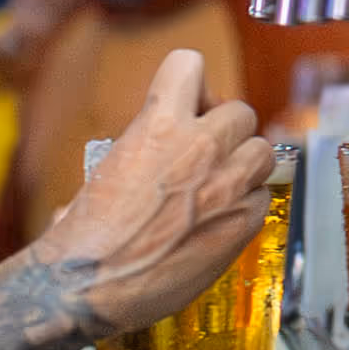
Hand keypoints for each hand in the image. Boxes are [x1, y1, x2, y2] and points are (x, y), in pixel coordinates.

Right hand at [50, 47, 270, 336]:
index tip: (189, 106)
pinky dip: (247, 208)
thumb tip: (135, 162)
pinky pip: (263, 199)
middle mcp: (198, 146)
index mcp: (156, 125)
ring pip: (263, 152)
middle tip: (208, 156)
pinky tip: (220, 223)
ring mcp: (226, 185)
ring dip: (245, 166)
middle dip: (226, 132)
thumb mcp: (104, 170)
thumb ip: (137, 150)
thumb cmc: (85, 237)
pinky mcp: (241, 223)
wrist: (88, 286)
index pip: (189, 64)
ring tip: (220, 188)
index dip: (192, 85)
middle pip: (241, 112)